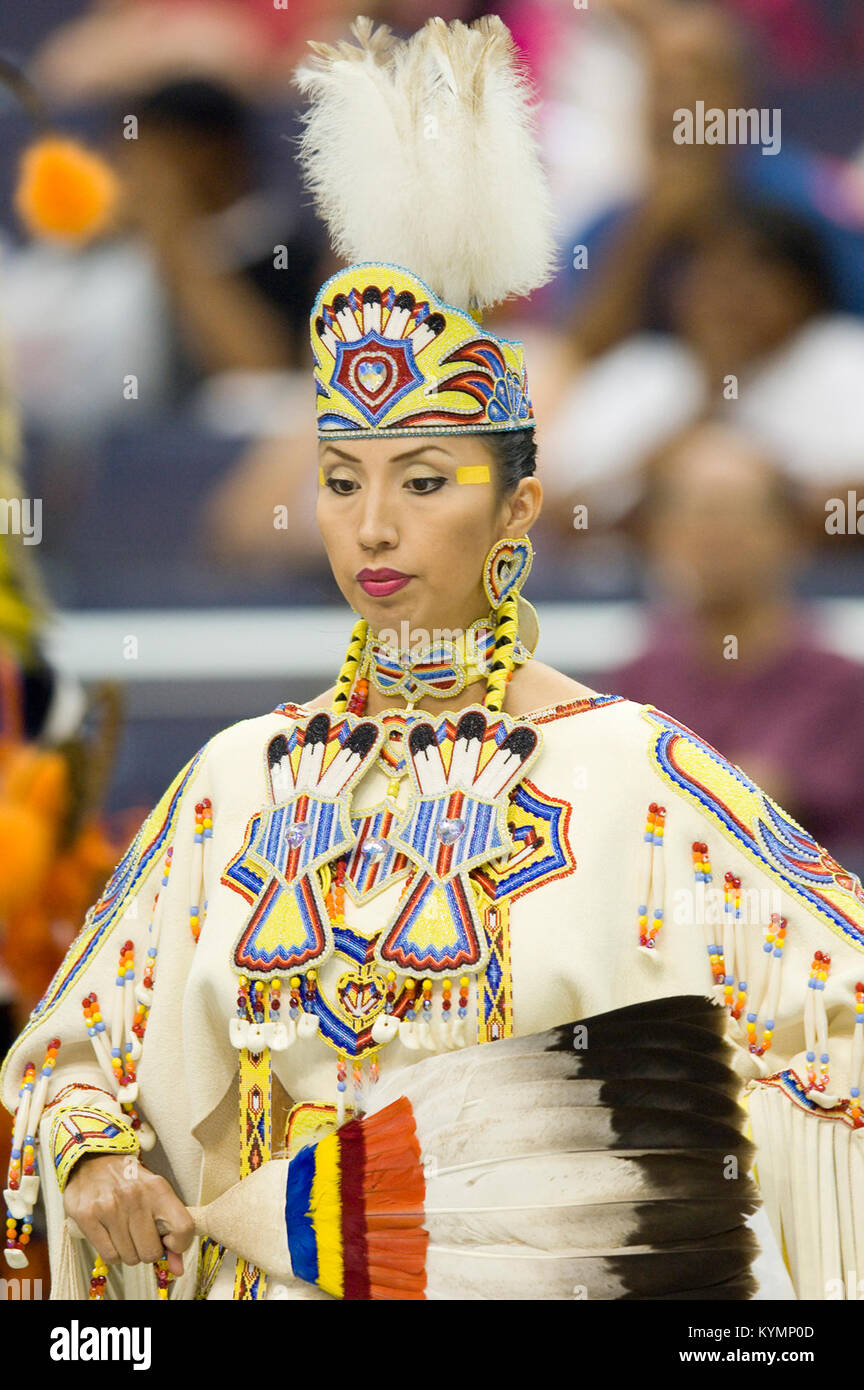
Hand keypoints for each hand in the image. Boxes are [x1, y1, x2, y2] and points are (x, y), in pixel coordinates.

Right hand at [64, 1153, 194, 1276]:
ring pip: (129, 1257)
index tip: (169, 1241)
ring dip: (128, 1252)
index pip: (183, 1228)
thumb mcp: (155, 1195)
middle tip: (141, 1237)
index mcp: (158, 1188)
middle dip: (148, 1251)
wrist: (92, 1160)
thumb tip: (177, 1269)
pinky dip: (113, 1253)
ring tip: (124, 1233)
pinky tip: (111, 1236)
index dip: (179, 1244)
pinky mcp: (87, 1216)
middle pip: (151, 1252)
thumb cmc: (128, 1181)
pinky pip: (109, 1255)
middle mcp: (134, 1196)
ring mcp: (109, 1206)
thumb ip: (170, 1230)